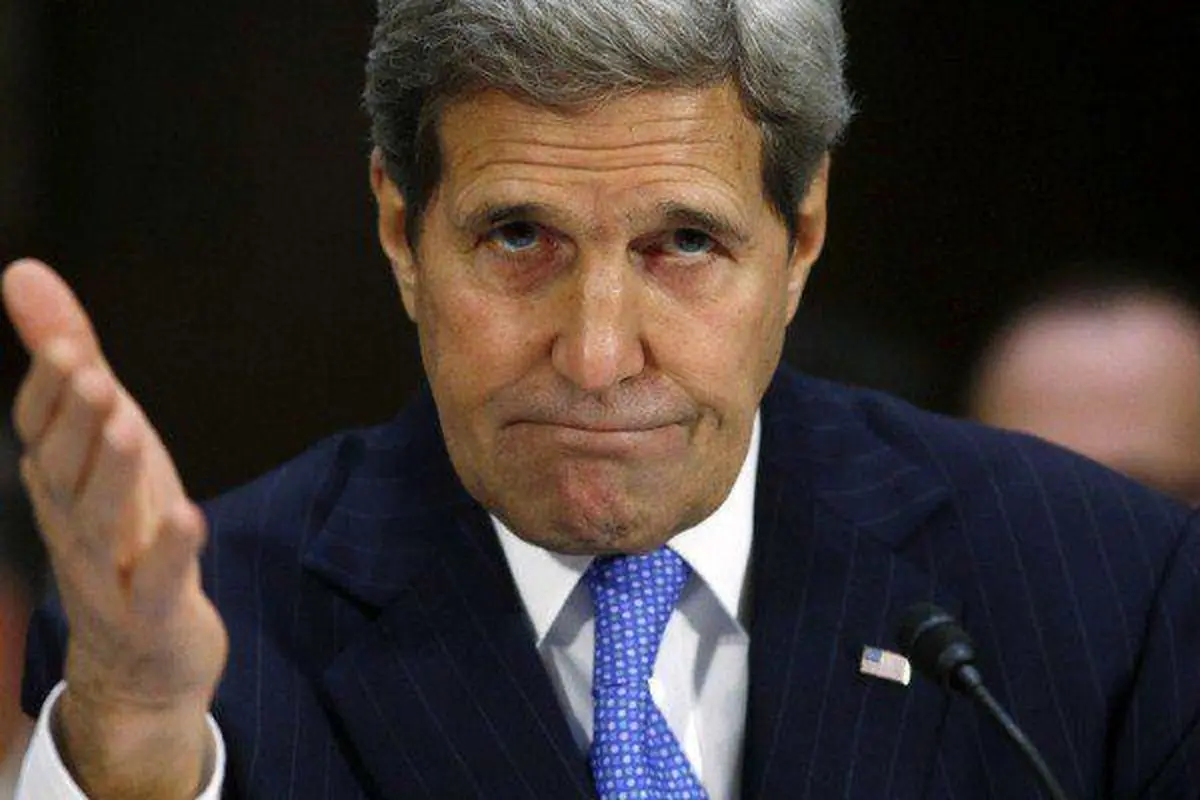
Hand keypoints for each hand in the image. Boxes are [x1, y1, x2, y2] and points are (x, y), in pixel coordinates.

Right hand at [3, 259, 227, 798]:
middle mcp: (72, 519)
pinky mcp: (151, 609)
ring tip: (128, 426)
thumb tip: (23, 271)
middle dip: (75, 421)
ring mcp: (108, 569)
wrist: (140, 651)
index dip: (50, 389)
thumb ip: (71, 362)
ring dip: (111, 472)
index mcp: (60, 478)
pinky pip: (155, 581)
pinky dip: (168, 550)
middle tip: (91, 374)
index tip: (63, 343)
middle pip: (65, 468)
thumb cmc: (125, 526)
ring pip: (99, 521)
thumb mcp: (105, 437)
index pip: (40, 429)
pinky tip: (188, 516)